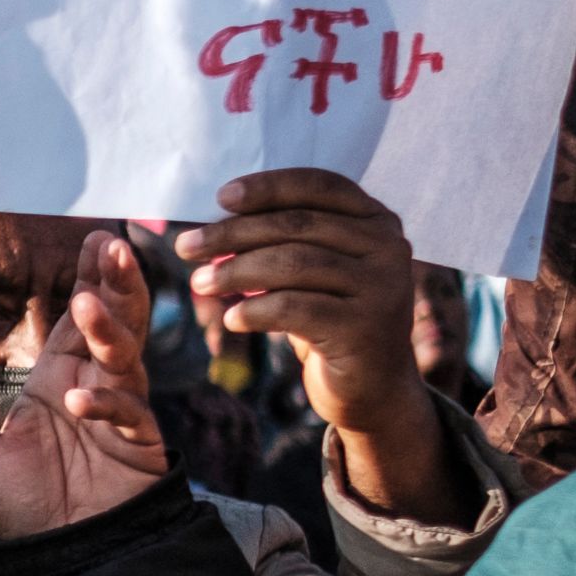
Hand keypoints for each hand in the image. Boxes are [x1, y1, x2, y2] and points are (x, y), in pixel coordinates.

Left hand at [0, 227, 167, 537]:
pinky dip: (106, 406)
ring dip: (109, 329)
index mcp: (59, 381)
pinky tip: (79, 400)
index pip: (77, 320)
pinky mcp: (139, 451)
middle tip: (110, 245)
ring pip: (126, 360)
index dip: (90, 279)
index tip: (92, 239)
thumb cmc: (23, 512)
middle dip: (114, 284)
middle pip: (112, 324)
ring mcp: (120, 418)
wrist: (57, 565)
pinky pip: (130, 418)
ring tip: (90, 302)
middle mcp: (94, 389)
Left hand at [176, 170, 459, 520]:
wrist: (374, 389)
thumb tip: (211, 232)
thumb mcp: (313, 276)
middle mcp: (389, 248)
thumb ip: (282, 245)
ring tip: (200, 283)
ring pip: (293, 263)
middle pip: (297, 226)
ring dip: (236, 271)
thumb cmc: (331, 322)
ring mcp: (382, 288)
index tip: (221, 198)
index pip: (320, 187)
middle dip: (234, 233)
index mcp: (379, 222)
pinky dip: (255, 311)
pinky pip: (294, 309)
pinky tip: (231, 320)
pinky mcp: (365, 329)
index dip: (269, 188)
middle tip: (187, 246)